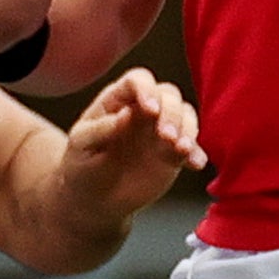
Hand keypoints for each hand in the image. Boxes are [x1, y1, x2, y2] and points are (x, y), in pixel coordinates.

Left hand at [58, 68, 206, 222]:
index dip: (147, 89)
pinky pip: (192, 147)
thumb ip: (101, 129)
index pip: (138, 80)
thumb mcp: (81, 144)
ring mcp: (160, 129)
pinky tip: (195, 164)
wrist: (93, 198)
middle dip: (171, 112)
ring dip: (188, 129)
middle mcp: (143, 109)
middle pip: (168, 95)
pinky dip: (197, 153)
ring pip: (185, 115)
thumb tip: (126, 114)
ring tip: (181, 149)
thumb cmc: (81, 163)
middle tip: (165, 136)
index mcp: (117, 100)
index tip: (150, 109)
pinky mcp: (173, 153)